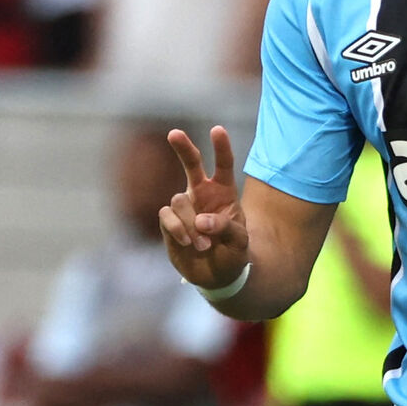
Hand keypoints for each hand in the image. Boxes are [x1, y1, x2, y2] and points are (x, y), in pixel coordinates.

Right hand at [160, 127, 249, 290]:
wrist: (217, 275)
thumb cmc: (234, 253)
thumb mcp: (240, 242)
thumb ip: (225, 228)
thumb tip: (201, 220)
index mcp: (225, 193)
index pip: (223, 166)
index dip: (221, 148)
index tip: (216, 130)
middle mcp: (202, 195)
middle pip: (192, 165)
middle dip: (183, 148)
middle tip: (174, 133)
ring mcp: (184, 207)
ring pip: (179, 199)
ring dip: (190, 223)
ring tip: (204, 245)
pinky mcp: (169, 222)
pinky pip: (166, 215)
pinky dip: (177, 229)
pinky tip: (188, 243)